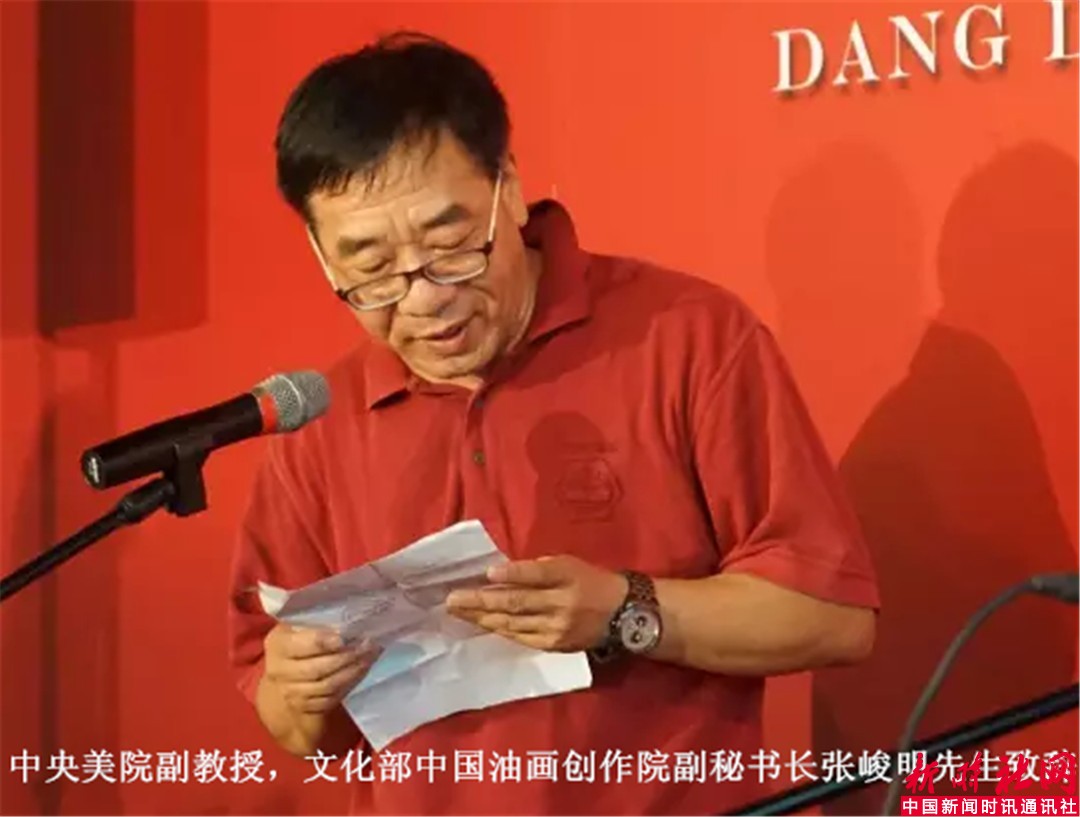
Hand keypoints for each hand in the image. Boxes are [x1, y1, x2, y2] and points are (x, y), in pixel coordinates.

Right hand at [262, 624, 379, 714]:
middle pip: (318, 668)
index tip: (344, 638)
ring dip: (353, 671)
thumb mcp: (298, 631)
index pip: (301, 645)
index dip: (323, 642)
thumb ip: (317, 625)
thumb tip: (348, 623)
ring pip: (328, 685)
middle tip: (369, 645)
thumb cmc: (297, 648)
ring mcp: (291, 694)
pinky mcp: (305, 709)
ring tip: (370, 656)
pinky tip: (362, 670)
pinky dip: (350, 684)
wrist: (282, 685)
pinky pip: (332, 699)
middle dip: (347, 657)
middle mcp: (279, 671)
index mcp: (278, 645)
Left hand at [445, 556, 627, 651]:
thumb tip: (500, 575)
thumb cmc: (591, 581)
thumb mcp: (569, 564)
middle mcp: (562, 603)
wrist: (623, 614)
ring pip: (513, 623)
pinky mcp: (555, 645)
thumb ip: (538, 570)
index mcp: (568, 576)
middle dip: (481, 600)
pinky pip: (520, 638)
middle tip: (452, 599)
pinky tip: (482, 623)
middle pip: (516, 602)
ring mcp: (558, 628)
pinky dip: (500, 629)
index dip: (510, 574)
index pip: (536, 574)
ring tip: (458, 611)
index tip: (485, 573)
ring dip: (482, 617)